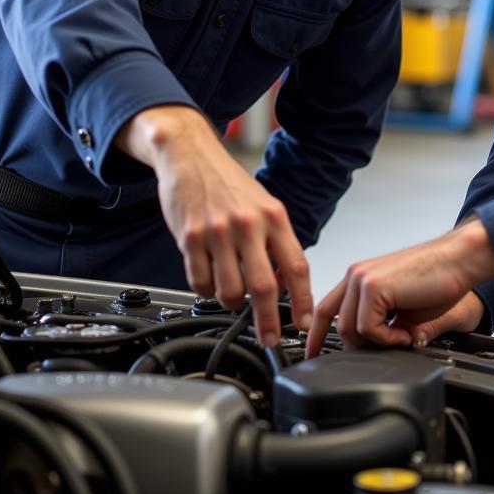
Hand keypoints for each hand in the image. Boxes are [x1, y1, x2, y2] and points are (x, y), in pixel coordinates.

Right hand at [117, 105, 312, 345]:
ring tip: (233, 294)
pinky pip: (200, 282)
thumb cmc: (230, 184)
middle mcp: (249, 225)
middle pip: (264, 287)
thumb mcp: (265, 205)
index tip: (304, 323)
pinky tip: (210, 278)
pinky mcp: (190, 238)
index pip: (296, 267)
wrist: (191, 156)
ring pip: (230, 291)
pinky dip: (206, 290)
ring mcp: (218, 232)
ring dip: (232, 302)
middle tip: (270, 337)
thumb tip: (287, 281)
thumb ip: (276, 241)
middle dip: (268, 321)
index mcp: (274, 216)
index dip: (302, 300)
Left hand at [306, 221, 493, 355]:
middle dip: (357, 348)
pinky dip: (387, 339)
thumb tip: (366, 351)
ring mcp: (362, 278)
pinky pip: (367, 328)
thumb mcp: (401, 310)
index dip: (315, 336)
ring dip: (377, 343)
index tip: (313, 356)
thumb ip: (378, 326)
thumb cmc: (438, 281)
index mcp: (360, 278)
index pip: (326, 309)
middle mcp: (356, 275)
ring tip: (403, 337)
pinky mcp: (373, 286)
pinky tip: (406, 333)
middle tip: (388, 348)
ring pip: (349, 329)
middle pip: (336, 325)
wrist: (459, 261)